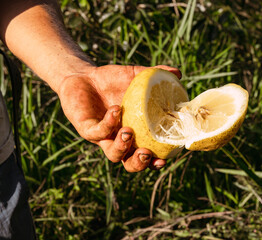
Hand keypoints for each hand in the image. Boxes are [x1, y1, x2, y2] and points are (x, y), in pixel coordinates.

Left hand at [57, 65, 181, 171]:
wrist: (83, 76)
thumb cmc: (112, 81)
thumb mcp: (135, 76)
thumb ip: (155, 75)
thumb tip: (178, 73)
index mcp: (135, 134)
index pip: (148, 155)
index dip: (156, 161)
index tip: (165, 158)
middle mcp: (119, 140)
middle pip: (130, 163)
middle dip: (140, 163)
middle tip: (147, 153)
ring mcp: (103, 137)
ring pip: (113, 154)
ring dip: (122, 147)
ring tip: (129, 132)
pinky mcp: (86, 129)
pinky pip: (97, 132)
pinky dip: (108, 123)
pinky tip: (116, 110)